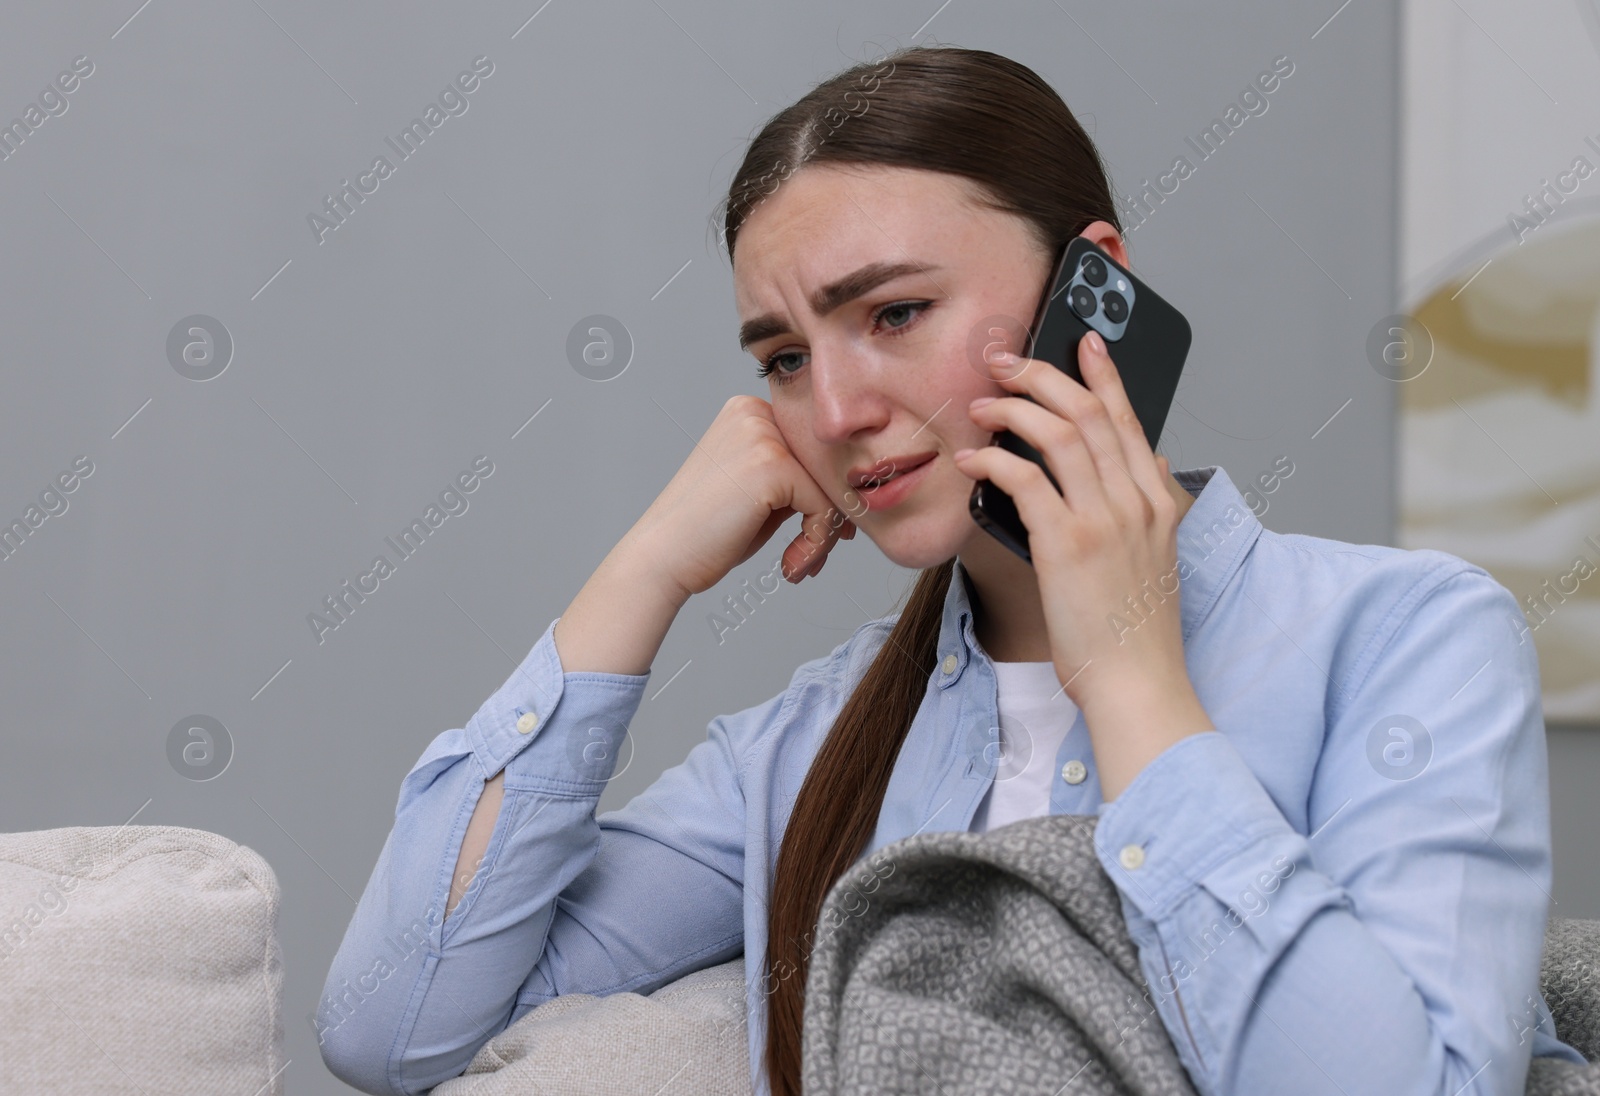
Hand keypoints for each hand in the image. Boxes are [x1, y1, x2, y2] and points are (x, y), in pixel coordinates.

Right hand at [624, 395, 855, 601]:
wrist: (661, 558)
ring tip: (801, 565)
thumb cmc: (704, 535)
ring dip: (824, 535)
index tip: (820, 535)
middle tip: (814, 556)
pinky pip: (824, 507)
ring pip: (830, 487)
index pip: (811, 451)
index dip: (823, 495)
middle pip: (825, 466)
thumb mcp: (754, 493)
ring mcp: (764, 435)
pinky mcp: (773, 464)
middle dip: (829, 516)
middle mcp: (755, 413)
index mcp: (748, 412)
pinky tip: (791, 564)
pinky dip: (816, 543)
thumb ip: (793, 479)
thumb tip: (848, 490)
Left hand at [952, 331, 1185, 711]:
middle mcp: (1136, 502)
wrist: (1138, 685)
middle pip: (1089, 414)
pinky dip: (994, 460)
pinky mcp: (1068, 544)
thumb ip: (1152, 510)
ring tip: (981, 404)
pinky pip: (1026, 479)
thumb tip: (1148, 466)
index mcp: (1157, 503)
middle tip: (1006, 360)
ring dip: (1013, 409)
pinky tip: (972, 459)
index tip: (1083, 342)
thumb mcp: (1158, 561)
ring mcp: (1105, 520)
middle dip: (1044, 375)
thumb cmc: (1136, 634)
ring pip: (1059, 434)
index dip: (1104, 375)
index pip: (1130, 420)